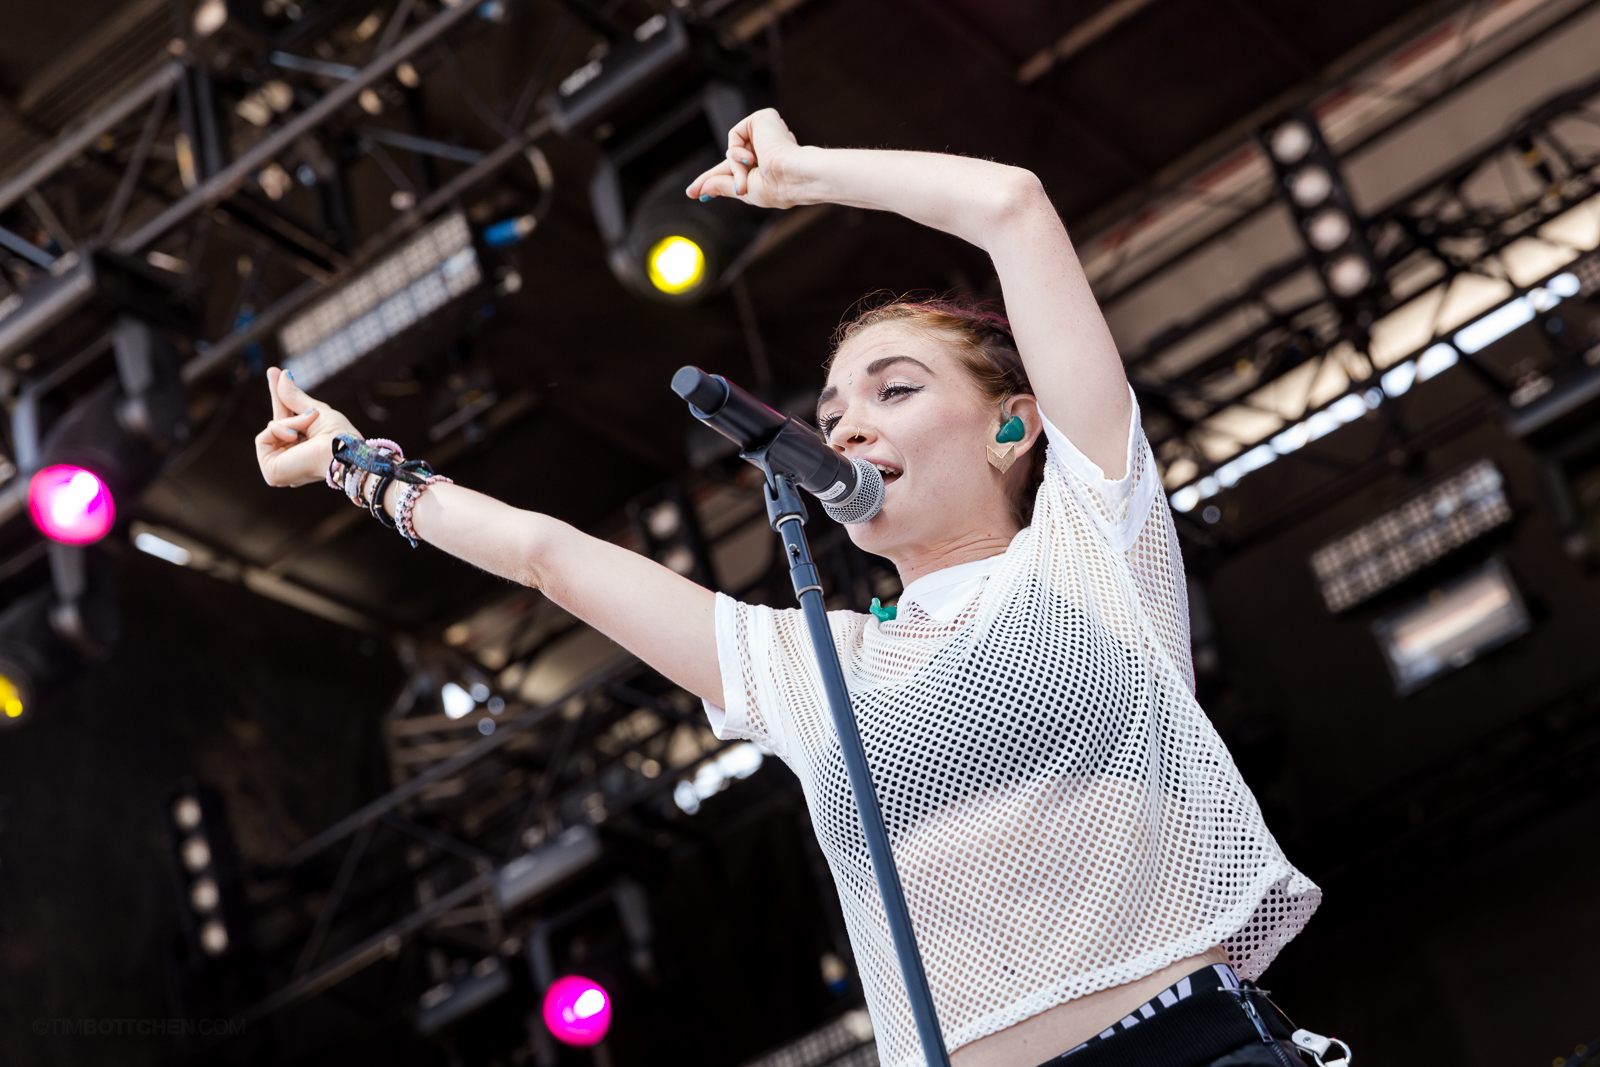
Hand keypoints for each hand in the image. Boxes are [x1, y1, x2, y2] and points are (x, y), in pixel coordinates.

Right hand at [254, 367, 360, 487]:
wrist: (342, 451)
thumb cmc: (338, 436)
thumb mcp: (315, 411)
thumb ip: (294, 398)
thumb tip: (281, 374)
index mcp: (306, 450)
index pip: (289, 422)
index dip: (281, 398)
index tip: (275, 373)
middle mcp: (293, 460)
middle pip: (277, 423)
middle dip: (278, 397)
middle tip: (273, 371)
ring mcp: (281, 466)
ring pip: (272, 429)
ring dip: (290, 420)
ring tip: (309, 423)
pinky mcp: (271, 472)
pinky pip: (264, 438)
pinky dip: (281, 430)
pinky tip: (295, 435)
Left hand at [685, 108, 809, 209]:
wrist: (792, 175)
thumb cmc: (776, 187)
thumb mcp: (743, 191)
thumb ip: (721, 186)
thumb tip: (700, 190)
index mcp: (768, 168)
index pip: (736, 172)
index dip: (715, 181)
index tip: (694, 193)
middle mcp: (768, 149)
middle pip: (730, 159)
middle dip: (712, 177)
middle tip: (694, 192)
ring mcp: (766, 134)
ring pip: (732, 151)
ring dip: (734, 170)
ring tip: (743, 183)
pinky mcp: (763, 119)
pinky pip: (734, 135)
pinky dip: (736, 150)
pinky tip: (750, 158)